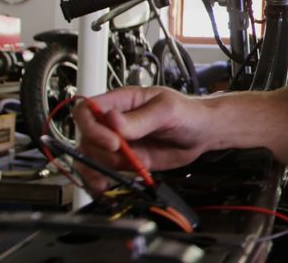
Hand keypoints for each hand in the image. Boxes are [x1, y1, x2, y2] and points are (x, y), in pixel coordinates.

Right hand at [74, 86, 210, 192]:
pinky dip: (99, 179)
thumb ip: (140, 118)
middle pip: (86, 136)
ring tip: (127, 166)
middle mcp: (114, 122)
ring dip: (103, 166)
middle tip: (123, 154)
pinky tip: (105, 184)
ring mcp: (118, 142)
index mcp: (122, 101)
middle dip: (101, 150)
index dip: (92, 127)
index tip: (112, 141)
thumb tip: (113, 121)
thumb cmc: (188, 113)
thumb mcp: (167, 111)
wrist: (202, 134)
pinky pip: (102, 170)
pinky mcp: (125, 160)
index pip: (87, 110)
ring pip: (91, 156)